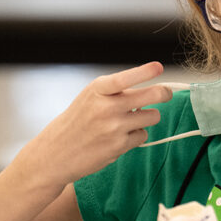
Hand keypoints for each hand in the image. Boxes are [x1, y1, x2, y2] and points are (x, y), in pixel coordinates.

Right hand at [14, 62, 172, 185]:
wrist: (55, 153)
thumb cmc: (77, 122)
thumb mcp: (90, 98)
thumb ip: (116, 92)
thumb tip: (153, 89)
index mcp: (97, 90)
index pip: (124, 78)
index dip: (144, 72)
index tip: (158, 67)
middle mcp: (106, 107)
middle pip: (152, 96)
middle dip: (164, 93)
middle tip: (165, 93)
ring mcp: (114, 127)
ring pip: (153, 116)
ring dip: (147, 118)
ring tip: (130, 121)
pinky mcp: (119, 146)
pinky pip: (143, 135)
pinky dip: (136, 136)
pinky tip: (119, 138)